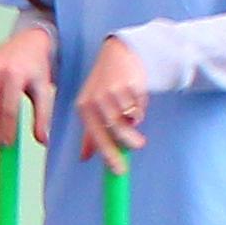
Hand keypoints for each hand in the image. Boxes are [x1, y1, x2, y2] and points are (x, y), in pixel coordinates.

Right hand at [0, 22, 56, 151]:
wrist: (29, 41)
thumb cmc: (37, 68)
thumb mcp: (44, 91)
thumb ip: (43, 117)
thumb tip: (42, 140)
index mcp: (15, 75)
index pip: (8, 110)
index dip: (6, 130)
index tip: (6, 145)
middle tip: (0, 145)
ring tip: (4, 119)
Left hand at [73, 31, 151, 171]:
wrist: (118, 53)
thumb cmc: (103, 84)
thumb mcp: (91, 105)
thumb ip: (89, 133)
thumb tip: (84, 158)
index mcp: (84, 108)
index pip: (96, 137)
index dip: (108, 155)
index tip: (120, 171)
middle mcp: (97, 100)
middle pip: (116, 130)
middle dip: (130, 141)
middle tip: (140, 145)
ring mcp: (114, 92)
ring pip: (131, 119)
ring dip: (136, 120)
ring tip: (135, 115)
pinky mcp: (130, 85)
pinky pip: (140, 106)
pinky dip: (141, 105)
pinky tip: (135, 94)